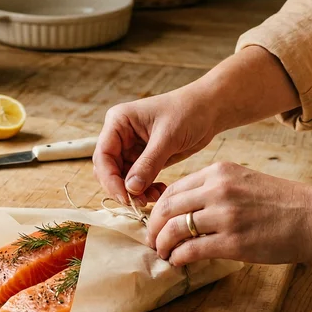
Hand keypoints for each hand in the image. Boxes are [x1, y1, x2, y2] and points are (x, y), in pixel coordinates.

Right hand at [93, 87, 217, 203]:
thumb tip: (131, 189)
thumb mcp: (167, 137)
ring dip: (135, 192)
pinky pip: (137, 180)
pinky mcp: (143, 158)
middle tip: (140, 202)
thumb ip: (148, 164)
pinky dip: (146, 189)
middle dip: (122, 188)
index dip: (110, 179)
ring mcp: (131, 148)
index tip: (125, 197)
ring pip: (122, 178)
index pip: (103, 156)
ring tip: (155, 198)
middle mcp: (120, 135)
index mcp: (118, 122)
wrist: (208, 109)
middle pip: (108, 170)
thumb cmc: (188, 112)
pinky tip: (160, 192)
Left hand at [147, 162, 311, 265]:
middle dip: (153, 227)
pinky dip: (178, 258)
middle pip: (167, 208)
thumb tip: (185, 210)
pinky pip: (191, 250)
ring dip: (163, 245)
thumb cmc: (283, 204)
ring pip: (175, 230)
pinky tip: (178, 262)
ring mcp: (225, 216)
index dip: (158, 209)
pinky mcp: (233, 242)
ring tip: (163, 253)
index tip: (156, 222)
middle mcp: (218, 190)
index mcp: (219, 172)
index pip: (173, 189)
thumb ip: (214, 191)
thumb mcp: (244, 182)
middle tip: (152, 241)